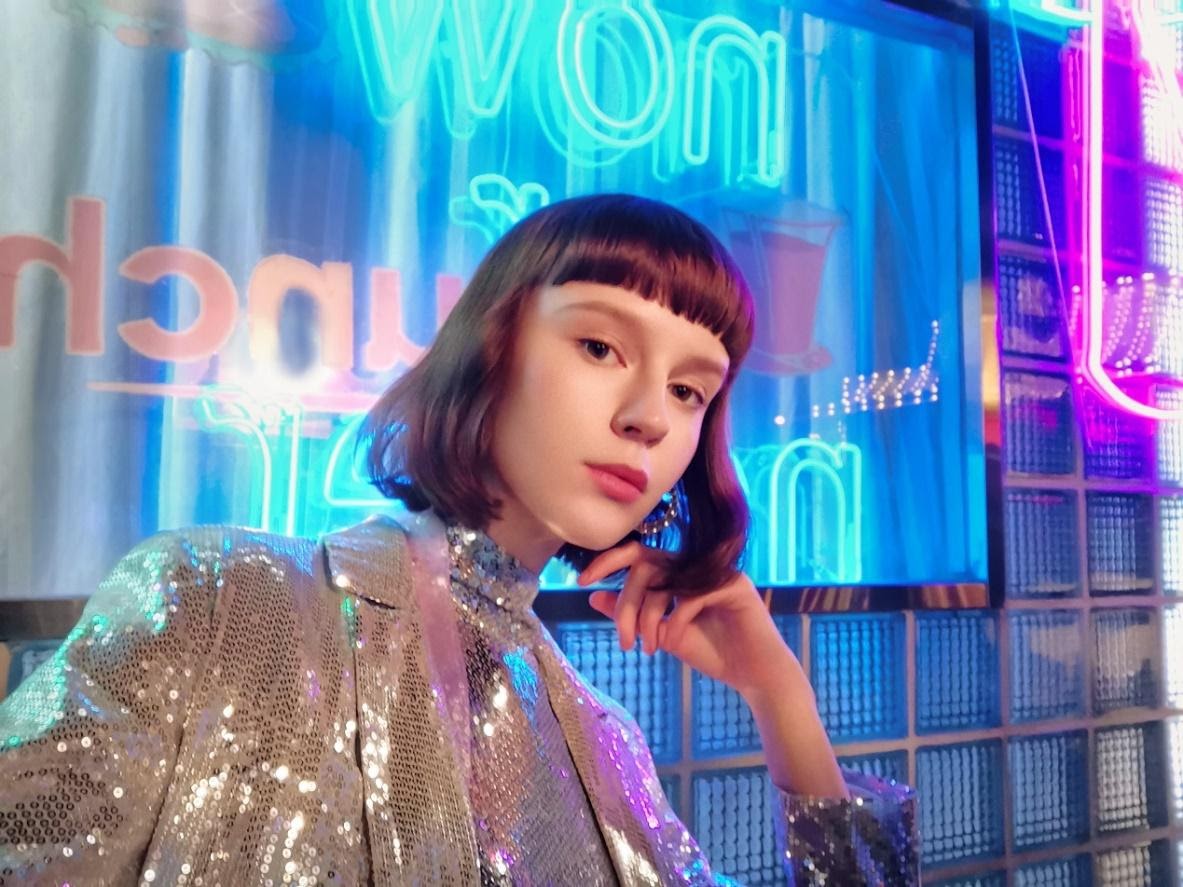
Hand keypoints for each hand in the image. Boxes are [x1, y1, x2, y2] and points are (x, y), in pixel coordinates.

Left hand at [578, 541, 796, 700]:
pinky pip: (690, 595)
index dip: (608, 561)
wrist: (755, 674)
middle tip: (624, 641)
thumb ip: (632, 613)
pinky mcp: (734, 586)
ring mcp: (716, 572)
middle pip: (646, 565)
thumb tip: (593, 596)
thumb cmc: (711, 651)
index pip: (637, 553)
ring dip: (647, 617)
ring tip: (646, 647)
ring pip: (665, 579)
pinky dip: (674, 620)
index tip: (581, 581)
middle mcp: (696, 565)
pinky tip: (670, 641)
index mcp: (678, 571)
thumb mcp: (661, 633)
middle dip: (627, 604)